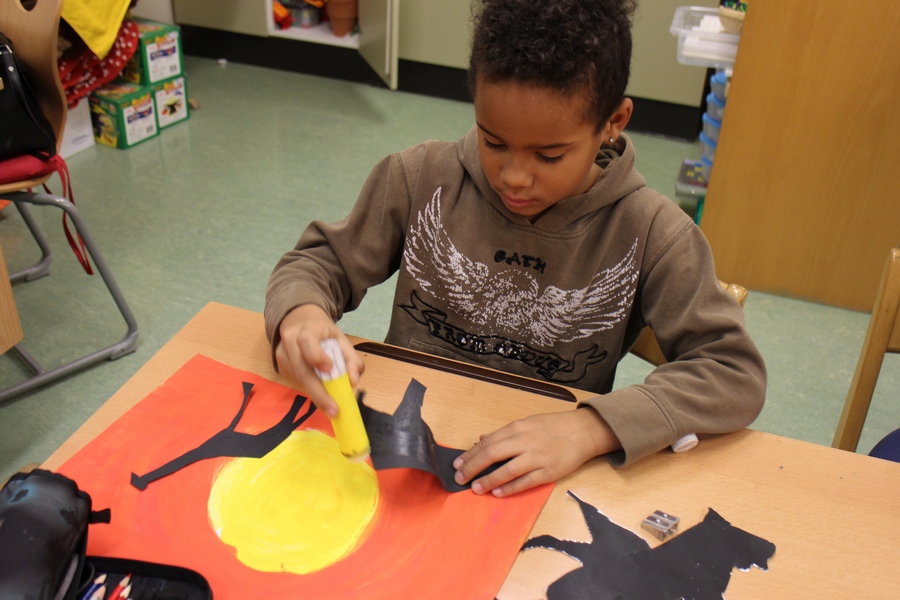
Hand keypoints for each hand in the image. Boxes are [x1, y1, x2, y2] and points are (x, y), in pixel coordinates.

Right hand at [274, 304, 364, 417]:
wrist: (298, 322)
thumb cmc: (323, 333)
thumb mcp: (341, 339)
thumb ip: (351, 359)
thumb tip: (353, 381)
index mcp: (308, 329)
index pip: (307, 340)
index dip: (316, 356)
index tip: (329, 368)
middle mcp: (290, 341)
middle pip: (301, 369)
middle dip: (319, 393)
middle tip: (333, 411)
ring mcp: (281, 355)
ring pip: (299, 380)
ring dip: (317, 394)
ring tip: (331, 405)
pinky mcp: (280, 367)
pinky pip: (296, 382)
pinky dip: (310, 390)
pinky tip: (319, 389)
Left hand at [452, 407, 619, 496]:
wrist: (582, 431)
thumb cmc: (553, 427)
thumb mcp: (526, 423)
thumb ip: (504, 434)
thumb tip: (482, 440)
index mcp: (517, 428)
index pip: (487, 442)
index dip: (470, 454)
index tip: (458, 464)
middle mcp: (524, 442)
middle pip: (492, 454)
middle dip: (473, 467)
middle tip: (460, 478)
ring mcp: (536, 457)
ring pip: (506, 470)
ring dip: (488, 480)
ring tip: (476, 488)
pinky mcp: (547, 472)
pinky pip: (525, 481)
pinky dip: (509, 488)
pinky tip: (497, 492)